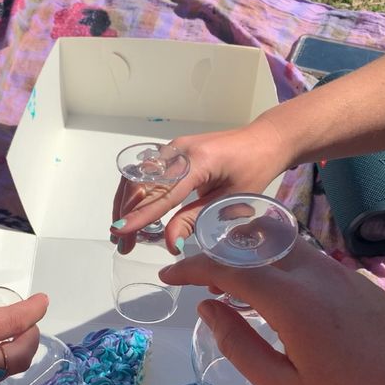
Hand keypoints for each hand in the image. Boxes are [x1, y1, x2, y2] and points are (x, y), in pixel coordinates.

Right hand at [111, 119, 287, 254]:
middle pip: (141, 183)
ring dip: (126, 206)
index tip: (120, 233)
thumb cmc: (255, 169)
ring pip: (137, 177)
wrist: (264, 139)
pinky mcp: (171, 152)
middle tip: (122, 245)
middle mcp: (179, 149)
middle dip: (127, 215)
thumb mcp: (230, 201)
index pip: (162, 192)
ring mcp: (172, 148)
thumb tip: (170, 244)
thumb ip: (196, 220)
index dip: (140, 215)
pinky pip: (145, 173)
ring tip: (123, 235)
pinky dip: (134, 194)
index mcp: (198, 161)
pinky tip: (132, 214)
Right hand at [159, 238, 384, 384]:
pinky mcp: (360, 283)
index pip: (229, 268)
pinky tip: (277, 299)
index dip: (192, 268)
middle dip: (220, 254)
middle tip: (200, 282)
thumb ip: (239, 345)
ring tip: (234, 292)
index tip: (167, 275)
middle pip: (257, 243)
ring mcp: (343, 274)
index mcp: (293, 301)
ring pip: (285, 247)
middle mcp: (317, 275)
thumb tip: (208, 309)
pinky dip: (280, 267)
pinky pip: (309, 260)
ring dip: (251, 259)